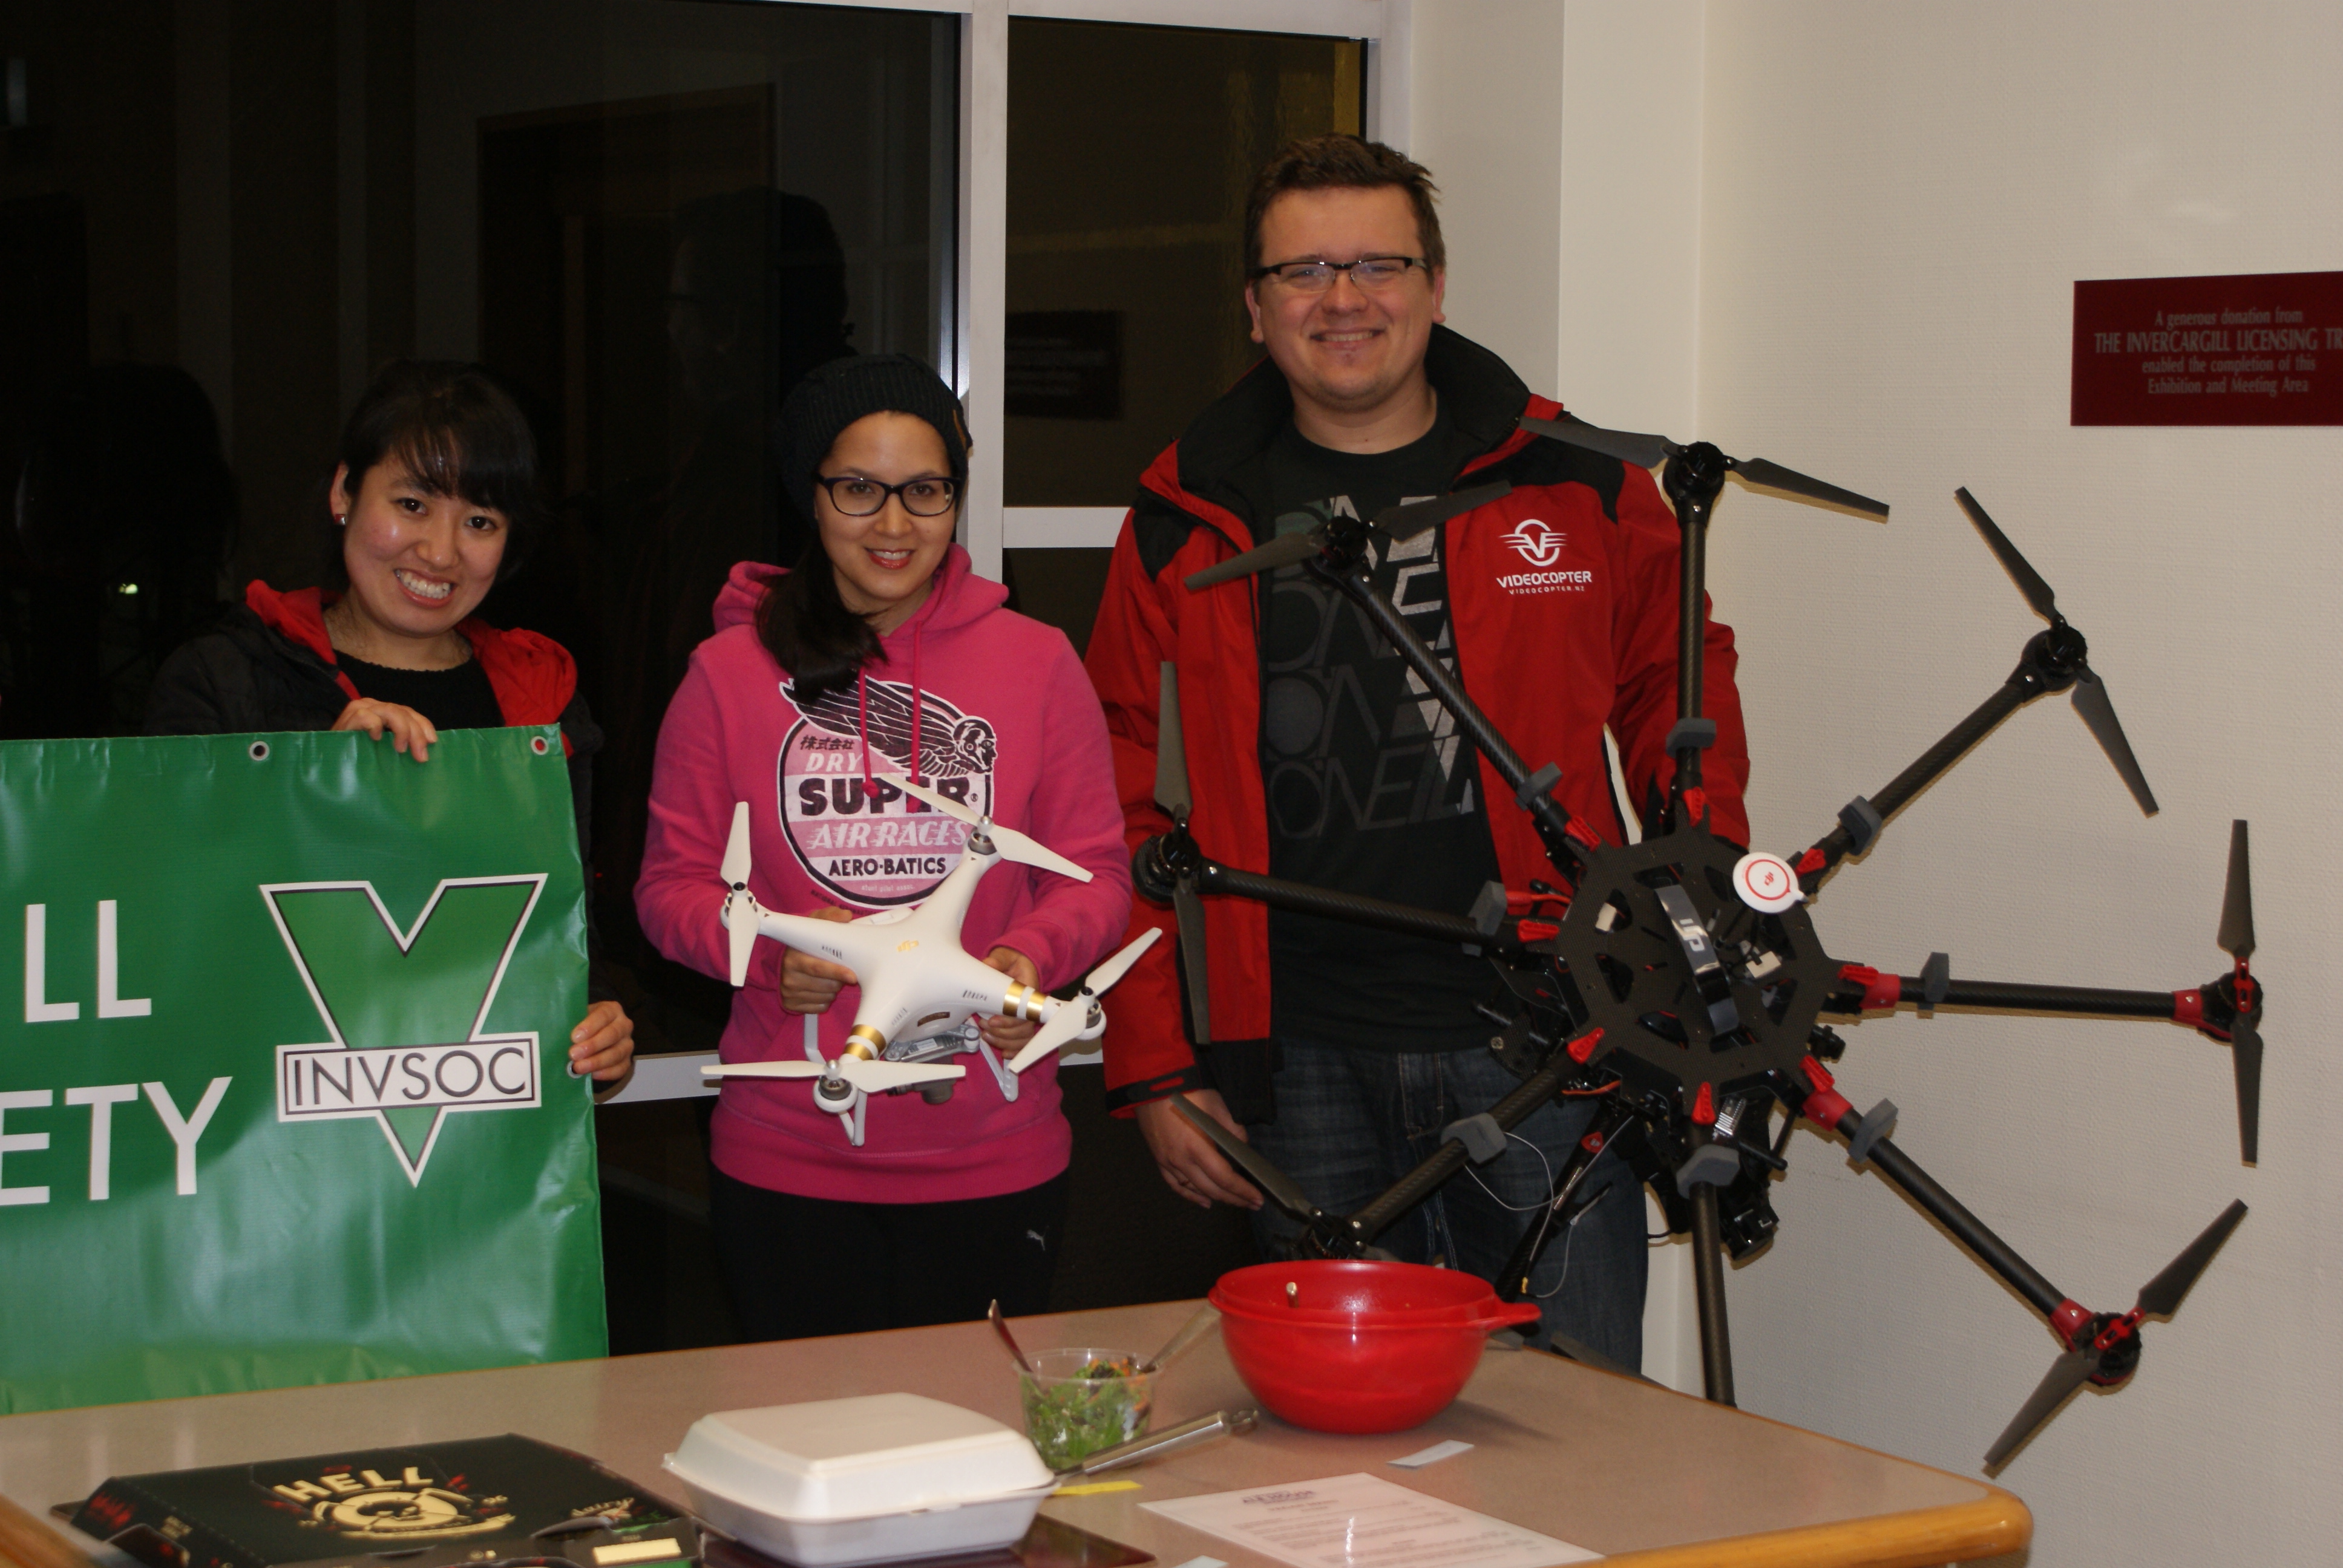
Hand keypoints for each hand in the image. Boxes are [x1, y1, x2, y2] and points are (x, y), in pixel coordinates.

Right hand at [333, 698, 438, 760]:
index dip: (423, 725)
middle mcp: (372, 706)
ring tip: (400, 749)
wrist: (326, 759)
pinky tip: (376, 738)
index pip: (408, 712)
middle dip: (416, 733)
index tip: (433, 741)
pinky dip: (374, 726)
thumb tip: (424, 752)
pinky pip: (366, 717)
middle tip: (421, 756)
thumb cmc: (355, 755)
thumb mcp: (381, 749)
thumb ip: (398, 743)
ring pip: (390, 711)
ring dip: (402, 731)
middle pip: (402, 712)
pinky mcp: (347, 718)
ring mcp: (360, 709)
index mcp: (383, 711)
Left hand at [568, 999, 633, 1081]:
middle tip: (573, 1054)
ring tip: (578, 1068)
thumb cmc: (583, 1025)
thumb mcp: (579, 1017)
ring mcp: (627, 1044)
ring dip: (597, 1062)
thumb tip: (556, 1033)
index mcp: (612, 1010)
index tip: (574, 1036)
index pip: (603, 1015)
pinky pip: (620, 1068)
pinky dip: (606, 1073)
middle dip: (592, 1045)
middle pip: (612, 1035)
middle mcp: (623, 1025)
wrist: (596, 1034)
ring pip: (617, 1053)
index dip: (590, 1026)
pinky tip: (592, 1075)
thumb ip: (572, 1023)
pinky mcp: (626, 1061)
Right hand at [780, 906, 857, 1012]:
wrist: (783, 959)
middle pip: (826, 985)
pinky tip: (822, 988)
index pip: (818, 968)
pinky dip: (826, 1000)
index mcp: (793, 957)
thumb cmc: (803, 942)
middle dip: (839, 980)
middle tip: (843, 971)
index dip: (836, 972)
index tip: (852, 976)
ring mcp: (788, 993)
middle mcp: (788, 977)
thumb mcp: (813, 924)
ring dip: (834, 989)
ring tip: (830, 977)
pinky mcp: (791, 1005)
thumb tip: (845, 916)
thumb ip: (830, 917)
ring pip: (826, 997)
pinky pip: (820, 1007)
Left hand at [977, 947, 1040, 1051]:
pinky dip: (1016, 1050)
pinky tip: (1005, 1053)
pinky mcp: (1022, 1023)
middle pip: (1024, 1028)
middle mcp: (1031, 1006)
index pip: (1024, 1011)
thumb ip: (998, 960)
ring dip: (1005, 1042)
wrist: (1020, 965)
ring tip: (987, 1037)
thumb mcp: (1006, 956)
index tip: (992, 1021)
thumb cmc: (1014, 962)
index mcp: (1029, 990)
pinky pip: (1024, 1042)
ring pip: (1023, 1038)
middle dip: (1003, 1032)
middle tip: (985, 1027)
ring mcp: (1028, 1016)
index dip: (1009, 1020)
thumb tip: (989, 964)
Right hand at [1135, 1089, 1261, 1210]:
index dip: (1242, 1191)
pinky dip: (1191, 1195)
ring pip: (1194, 1189)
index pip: (1224, 1177)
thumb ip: (1233, 1130)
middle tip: (1252, 1204)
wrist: (1152, 1086)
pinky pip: (1176, 1184)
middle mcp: (1181, 1160)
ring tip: (1234, 1201)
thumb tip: (1241, 1148)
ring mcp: (1168, 1162)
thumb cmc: (1187, 1092)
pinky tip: (1204, 1201)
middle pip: (1211, 1189)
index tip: (1256, 1199)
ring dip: (1216, 1198)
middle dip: (1234, 1198)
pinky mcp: (1160, 1160)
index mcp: (1196, 1146)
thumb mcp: (1217, 1105)